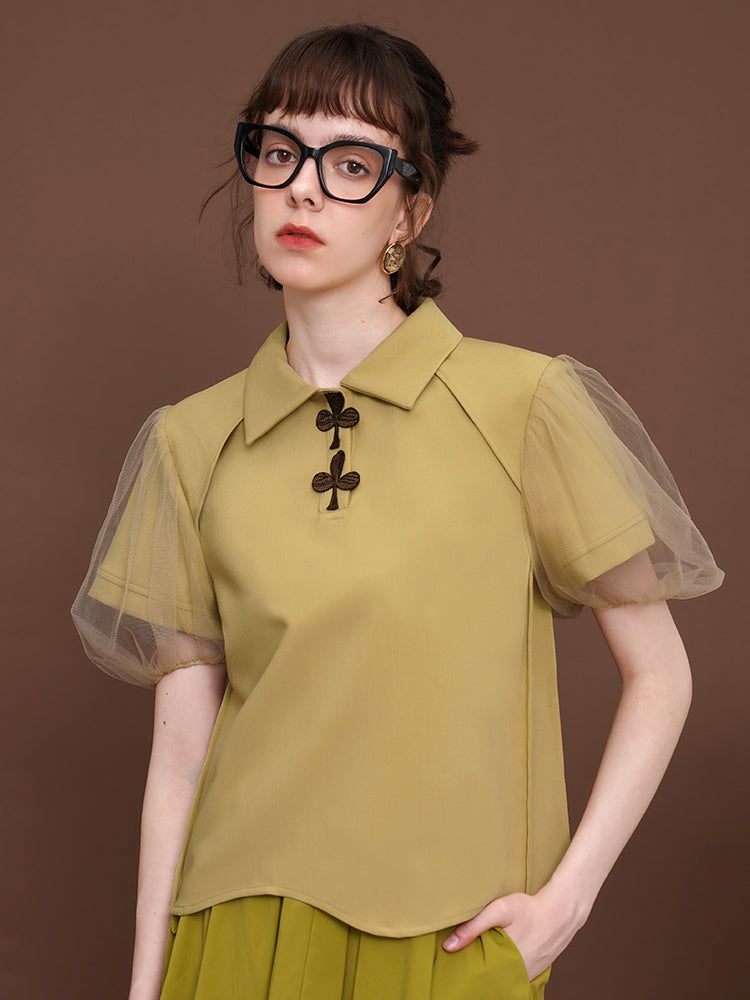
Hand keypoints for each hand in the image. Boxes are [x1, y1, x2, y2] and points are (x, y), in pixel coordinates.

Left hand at [441, 884, 587, 981]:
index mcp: (508, 962)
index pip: (482, 978)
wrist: (561, 911)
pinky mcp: (537, 970)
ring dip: (496, 972)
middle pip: (494, 979)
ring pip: (506, 979)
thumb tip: (448, 946)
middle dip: (483, 974)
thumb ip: (473, 927)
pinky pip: (518, 976)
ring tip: (487, 960)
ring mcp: (530, 974)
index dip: (471, 974)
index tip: (461, 968)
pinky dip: (509, 970)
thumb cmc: (529, 909)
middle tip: (471, 964)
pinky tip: (504, 959)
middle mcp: (520, 973)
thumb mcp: (499, 910)